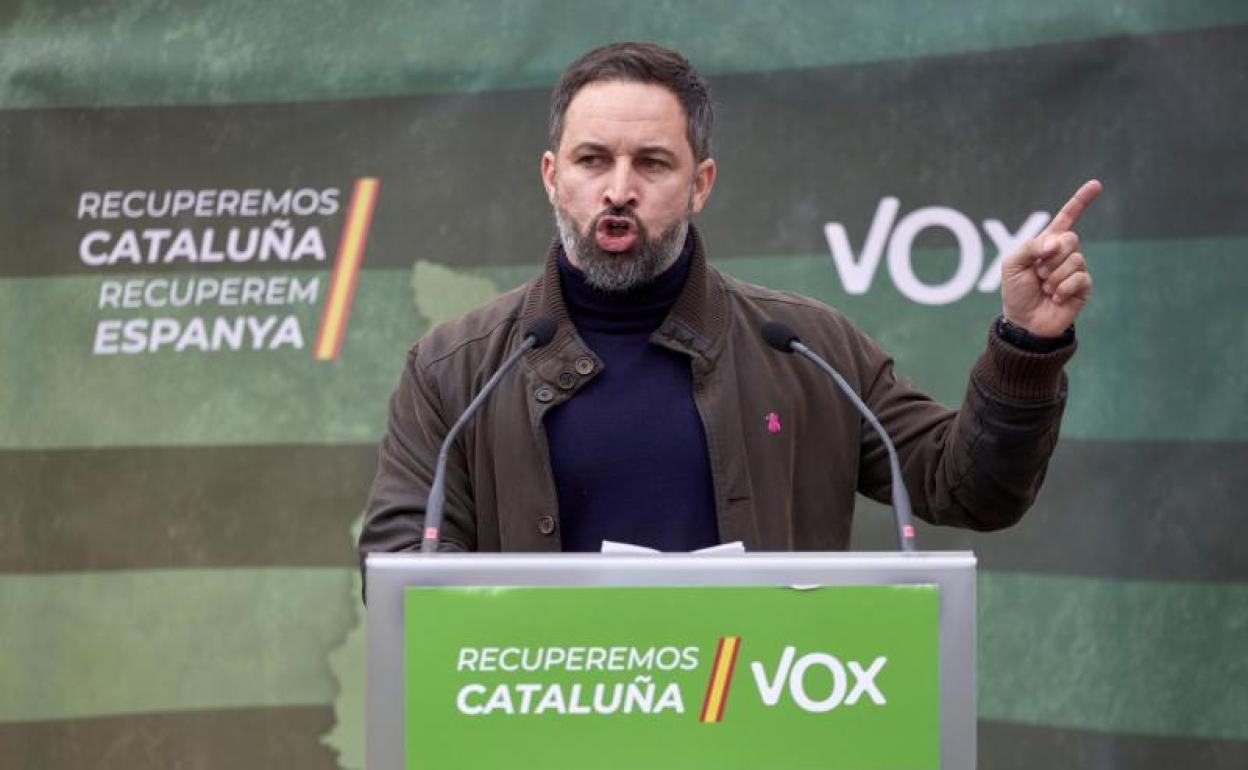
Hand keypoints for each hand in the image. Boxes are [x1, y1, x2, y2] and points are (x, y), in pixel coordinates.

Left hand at [1001, 180, 1101, 337]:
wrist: (1024, 321)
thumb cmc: (1016, 292)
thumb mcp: (1012, 264)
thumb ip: (1030, 246)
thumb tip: (1056, 242)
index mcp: (1047, 244)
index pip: (1067, 218)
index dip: (1080, 201)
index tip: (1096, 184)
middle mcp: (1064, 254)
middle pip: (1070, 239)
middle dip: (1050, 257)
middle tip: (1038, 273)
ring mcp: (1075, 270)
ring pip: (1075, 259)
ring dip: (1054, 276)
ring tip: (1045, 288)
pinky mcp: (1083, 287)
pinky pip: (1079, 278)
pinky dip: (1062, 289)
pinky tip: (1055, 298)